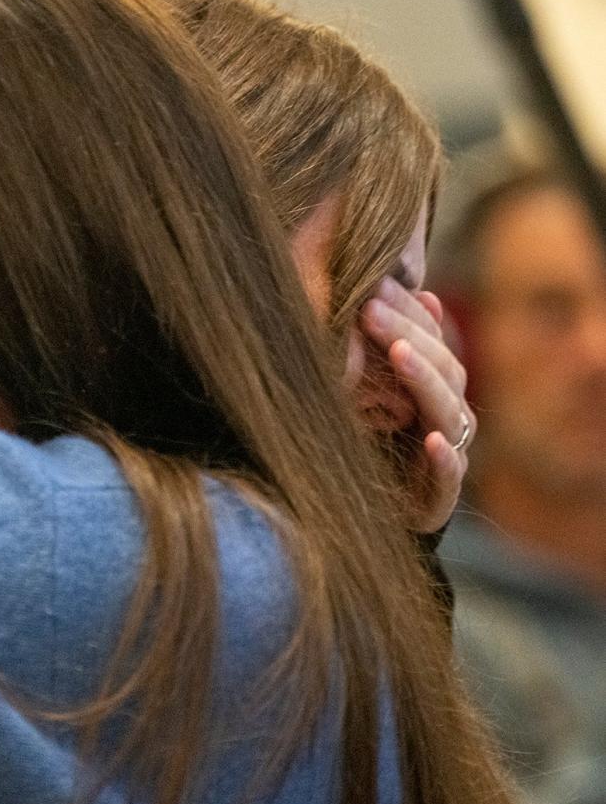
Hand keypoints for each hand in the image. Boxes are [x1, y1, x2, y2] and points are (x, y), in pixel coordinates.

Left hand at [359, 277, 474, 532]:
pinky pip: (449, 479)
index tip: (373, 287)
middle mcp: (446, 421)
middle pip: (443, 372)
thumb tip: (424, 294)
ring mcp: (447, 459)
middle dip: (407, 336)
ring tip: (398, 354)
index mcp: (433, 392)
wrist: (354, 516)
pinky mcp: (437, 501)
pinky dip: (443, 459)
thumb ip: (389, 348)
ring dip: (423, 382)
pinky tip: (432, 441)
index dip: (407, 315)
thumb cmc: (358, 443)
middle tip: (370, 309)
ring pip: (449, 415)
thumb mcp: (362, 393)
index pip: (432, 345)